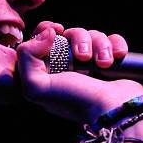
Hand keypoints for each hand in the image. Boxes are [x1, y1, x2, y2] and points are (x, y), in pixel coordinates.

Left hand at [17, 21, 142, 122]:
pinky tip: (116, 56)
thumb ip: (26, 59)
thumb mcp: (37, 88)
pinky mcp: (111, 62)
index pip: (40, 40)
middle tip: (83, 57)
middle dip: (78, 39)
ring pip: (92, 35)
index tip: (56, 30)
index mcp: (47, 71)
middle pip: (69, 34)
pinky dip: (116, 45)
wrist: (114, 112)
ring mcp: (90, 64)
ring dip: (99, 45)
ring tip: (103, 63)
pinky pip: (112, 40)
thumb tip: (47, 33)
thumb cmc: (75, 102)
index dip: (46, 30)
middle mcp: (67, 67)